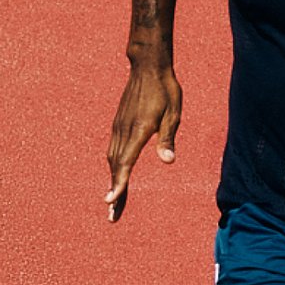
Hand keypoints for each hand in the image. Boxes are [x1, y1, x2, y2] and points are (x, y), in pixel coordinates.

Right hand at [105, 61, 181, 221]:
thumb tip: (168, 160)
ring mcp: (118, 127)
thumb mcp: (174, 113)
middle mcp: (124, 131)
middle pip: (116, 168)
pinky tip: (116, 176)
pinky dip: (114, 168)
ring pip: (112, 160)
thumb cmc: (166, 89)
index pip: (126, 162)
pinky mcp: (118, 124)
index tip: (111, 201)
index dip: (119, 184)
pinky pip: (113, 150)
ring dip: (112, 182)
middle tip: (113, 217)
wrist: (147, 66)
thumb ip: (168, 137)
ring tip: (113, 202)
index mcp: (139, 130)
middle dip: (114, 193)